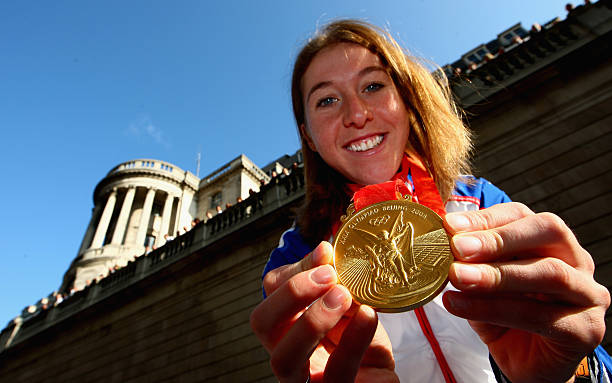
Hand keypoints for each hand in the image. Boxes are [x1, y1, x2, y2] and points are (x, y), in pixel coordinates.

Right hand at [250, 241, 397, 382]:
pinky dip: (354, 340)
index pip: (270, 294)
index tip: (326, 256)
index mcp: (286, 328)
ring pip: (283, 359)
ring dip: (312, 321)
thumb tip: (324, 249)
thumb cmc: (360, 339)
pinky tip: (369, 316)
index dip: (293, 274)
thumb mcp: (348, 307)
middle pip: (262, 324)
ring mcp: (305, 380)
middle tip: (330, 277)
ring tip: (345, 296)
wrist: (384, 376)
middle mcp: (287, 353)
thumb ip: (334, 283)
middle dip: (292, 294)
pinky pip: (337, 373)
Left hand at [443, 202, 609, 382]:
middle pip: (547, 231)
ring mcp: (587, 294)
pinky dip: (493, 308)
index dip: (486, 218)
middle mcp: (576, 260)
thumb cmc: (504, 316)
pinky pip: (538, 315)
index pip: (521, 215)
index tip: (450, 226)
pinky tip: (459, 305)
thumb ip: (470, 262)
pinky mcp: (586, 329)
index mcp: (550, 241)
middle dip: (498, 238)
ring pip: (548, 273)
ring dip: (496, 274)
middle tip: (458, 247)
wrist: (527, 366)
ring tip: (456, 276)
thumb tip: (442, 240)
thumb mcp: (482, 284)